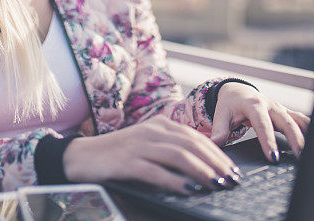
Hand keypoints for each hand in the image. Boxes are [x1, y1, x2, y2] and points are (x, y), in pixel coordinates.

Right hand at [63, 115, 242, 194]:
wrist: (80, 156)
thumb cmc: (118, 155)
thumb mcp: (148, 146)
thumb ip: (171, 150)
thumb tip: (204, 167)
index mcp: (159, 124)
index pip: (196, 137)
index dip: (217, 154)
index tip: (233, 169)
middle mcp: (151, 131)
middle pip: (192, 145)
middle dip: (216, 163)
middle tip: (231, 180)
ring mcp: (139, 145)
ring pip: (178, 155)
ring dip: (202, 171)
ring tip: (217, 185)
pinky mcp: (127, 162)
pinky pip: (156, 171)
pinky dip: (176, 180)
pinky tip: (190, 189)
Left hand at [209, 83, 309, 162]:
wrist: (238, 91)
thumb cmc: (230, 105)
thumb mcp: (222, 115)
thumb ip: (219, 131)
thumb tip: (214, 146)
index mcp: (253, 105)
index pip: (262, 124)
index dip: (268, 140)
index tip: (273, 156)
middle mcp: (270, 105)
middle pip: (287, 122)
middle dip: (295, 140)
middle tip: (300, 158)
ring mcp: (281, 109)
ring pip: (298, 121)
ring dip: (307, 136)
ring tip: (313, 154)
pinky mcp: (287, 114)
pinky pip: (303, 121)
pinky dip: (312, 131)